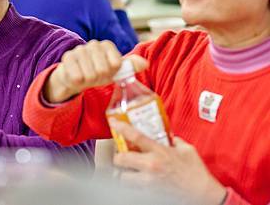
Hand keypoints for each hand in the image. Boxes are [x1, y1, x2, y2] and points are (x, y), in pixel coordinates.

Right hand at [44, 41, 147, 102]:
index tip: (107, 71)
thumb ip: (131, 66)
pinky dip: (78, 81)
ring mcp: (80, 50)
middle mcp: (94, 44)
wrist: (76, 76)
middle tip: (95, 76)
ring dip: (88, 80)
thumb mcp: (115, 71)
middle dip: (99, 78)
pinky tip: (77, 76)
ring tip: (86, 76)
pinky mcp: (68, 58)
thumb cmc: (98, 72)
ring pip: (90, 75)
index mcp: (107, 45)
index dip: (112, 72)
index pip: (116, 64)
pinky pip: (77, 77)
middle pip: (102, 70)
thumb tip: (145, 64)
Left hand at [110, 120, 225, 204]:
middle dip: (117, 156)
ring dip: (123, 173)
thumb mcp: (186, 149)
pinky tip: (137, 180)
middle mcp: (151, 166)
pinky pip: (133, 188)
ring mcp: (149, 182)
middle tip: (121, 154)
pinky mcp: (150, 193)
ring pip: (123, 178)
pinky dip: (132, 184)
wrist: (203, 194)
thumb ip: (173, 140)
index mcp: (160, 152)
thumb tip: (166, 135)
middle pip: (121, 159)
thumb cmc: (196, 172)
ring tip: (127, 170)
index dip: (121, 128)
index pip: (135, 137)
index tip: (114, 123)